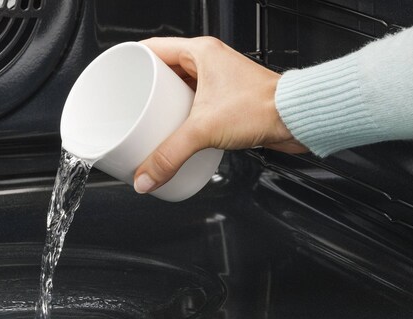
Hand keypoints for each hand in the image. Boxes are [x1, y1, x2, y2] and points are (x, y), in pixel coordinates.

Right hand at [133, 36, 307, 193]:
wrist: (298, 120)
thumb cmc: (265, 106)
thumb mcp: (204, 129)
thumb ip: (170, 155)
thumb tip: (145, 176)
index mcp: (200, 51)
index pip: (150, 48)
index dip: (129, 61)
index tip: (114, 76)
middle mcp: (209, 62)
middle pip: (162, 70)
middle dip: (144, 89)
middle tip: (129, 106)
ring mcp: (219, 81)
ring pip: (179, 89)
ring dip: (163, 105)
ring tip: (147, 123)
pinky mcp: (227, 101)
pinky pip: (194, 105)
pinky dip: (182, 117)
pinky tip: (176, 133)